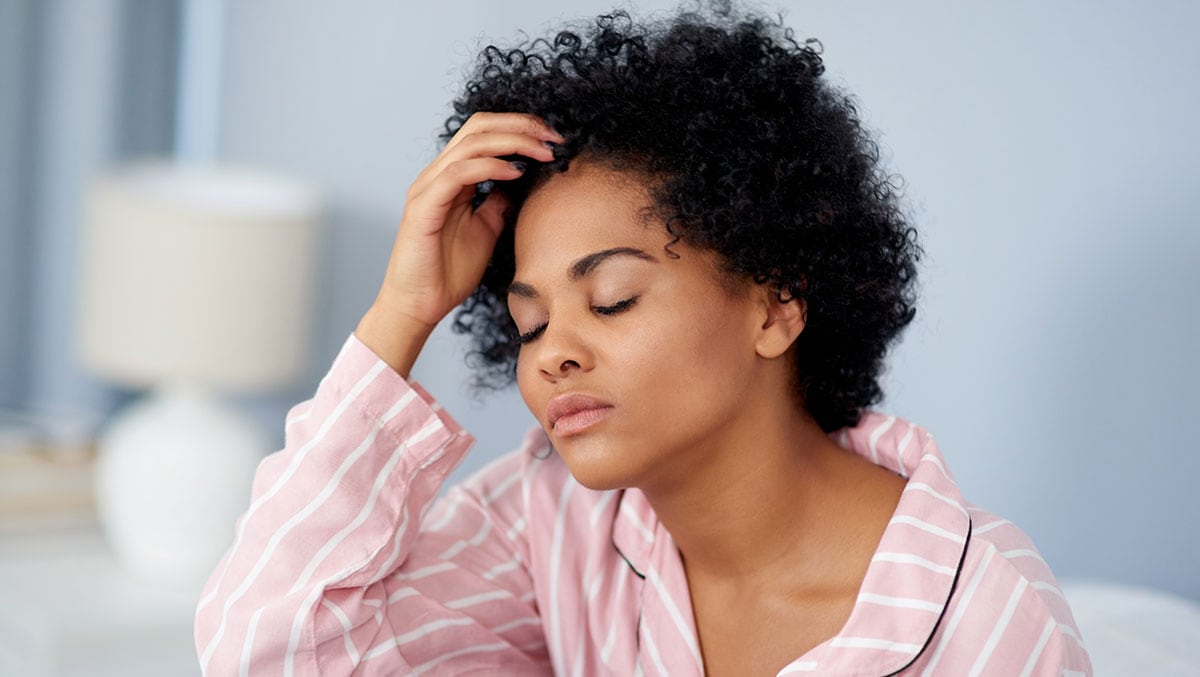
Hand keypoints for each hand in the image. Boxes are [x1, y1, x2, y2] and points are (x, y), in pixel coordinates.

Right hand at [356, 112, 562, 375]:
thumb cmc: (449, 272)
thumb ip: (499, 202)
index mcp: (451, 177)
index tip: (554, 139)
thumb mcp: (487, 229)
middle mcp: (437, 174)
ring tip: (544, 153)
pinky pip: (458, 174)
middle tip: (555, 138)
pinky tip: (516, 173)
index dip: (520, 127)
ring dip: (513, 142)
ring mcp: (428, 188)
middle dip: (521, 126)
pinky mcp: (423, 207)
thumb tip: (522, 180)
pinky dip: (490, 167)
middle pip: (478, 126)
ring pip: (471, 144)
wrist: (420, 305)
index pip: (485, 132)